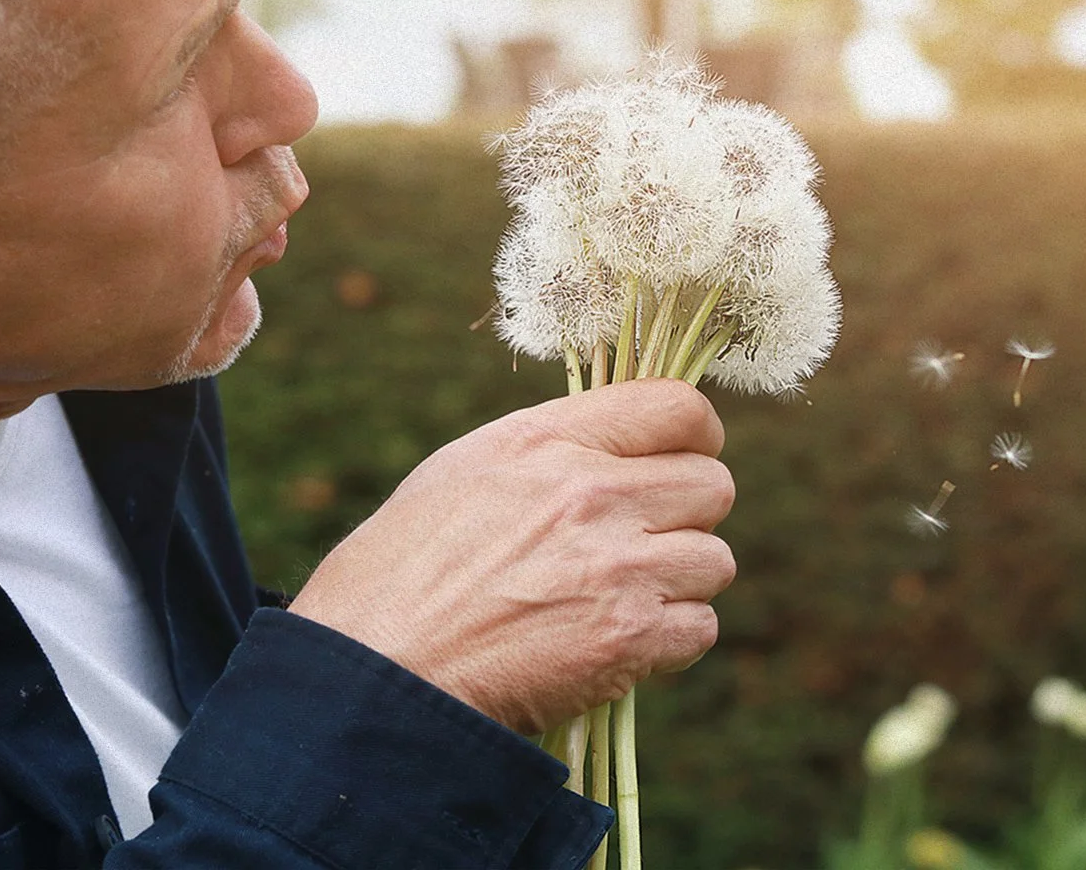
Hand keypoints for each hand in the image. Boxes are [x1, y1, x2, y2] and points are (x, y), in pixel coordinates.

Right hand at [288, 378, 734, 733]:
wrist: (370, 679)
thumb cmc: (396, 577)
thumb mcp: (462, 472)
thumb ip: (552, 450)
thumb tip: (620, 447)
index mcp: (548, 441)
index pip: (679, 407)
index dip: (696, 436)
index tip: (682, 460)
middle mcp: (593, 492)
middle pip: (714, 485)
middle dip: (687, 518)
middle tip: (642, 544)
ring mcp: (618, 565)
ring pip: (715, 560)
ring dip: (680, 585)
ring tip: (619, 601)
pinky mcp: (629, 637)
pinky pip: (700, 627)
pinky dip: (671, 643)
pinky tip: (620, 647)